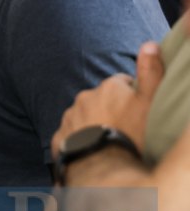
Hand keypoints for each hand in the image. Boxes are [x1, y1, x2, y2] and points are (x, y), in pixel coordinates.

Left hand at [51, 42, 164, 156]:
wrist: (102, 167)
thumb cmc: (131, 135)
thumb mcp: (149, 102)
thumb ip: (151, 72)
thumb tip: (149, 43)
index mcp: (107, 87)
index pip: (121, 83)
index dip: (131, 96)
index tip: (138, 110)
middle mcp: (83, 98)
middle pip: (100, 100)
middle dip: (110, 109)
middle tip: (124, 128)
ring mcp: (69, 118)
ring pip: (83, 117)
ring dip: (92, 124)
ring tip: (108, 142)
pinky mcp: (59, 138)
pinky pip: (70, 136)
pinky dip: (78, 140)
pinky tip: (90, 151)